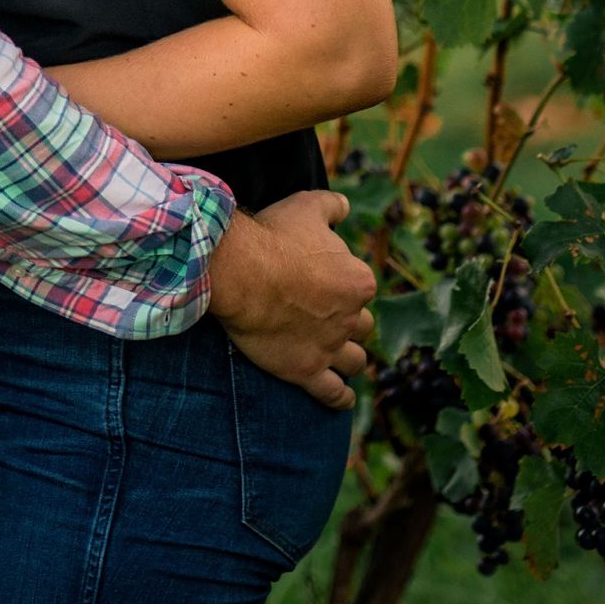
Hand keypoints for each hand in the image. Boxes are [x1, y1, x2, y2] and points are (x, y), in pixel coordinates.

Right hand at [208, 191, 376, 408]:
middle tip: (331, 320)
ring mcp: (330, 347)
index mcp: (358, 280)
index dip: (344, 285)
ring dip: (350, 359)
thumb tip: (346, 206)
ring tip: (342, 359)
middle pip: (362, 327)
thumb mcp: (306, 206)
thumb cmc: (274, 236)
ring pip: (355, 361)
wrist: (242, 272)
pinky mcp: (307, 370)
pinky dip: (342, 397)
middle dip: (351, 324)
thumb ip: (332, 206)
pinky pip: (334, 393)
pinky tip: (343, 398)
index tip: (325, 282)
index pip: (361, 288)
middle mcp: (351, 317)